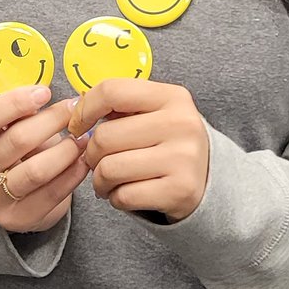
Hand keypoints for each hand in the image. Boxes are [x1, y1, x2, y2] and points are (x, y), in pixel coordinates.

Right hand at [0, 87, 89, 232]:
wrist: (15, 198)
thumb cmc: (14, 152)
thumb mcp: (7, 129)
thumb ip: (19, 115)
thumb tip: (46, 95)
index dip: (15, 102)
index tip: (45, 91)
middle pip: (16, 141)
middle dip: (51, 121)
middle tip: (74, 111)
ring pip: (35, 171)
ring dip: (65, 150)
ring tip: (82, 138)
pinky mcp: (15, 219)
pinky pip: (50, 194)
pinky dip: (72, 175)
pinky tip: (83, 161)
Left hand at [69, 80, 209, 220]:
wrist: (211, 180)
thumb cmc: (167, 141)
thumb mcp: (154, 112)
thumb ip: (120, 105)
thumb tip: (77, 109)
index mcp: (172, 96)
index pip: (112, 91)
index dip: (84, 110)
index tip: (78, 126)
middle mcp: (181, 123)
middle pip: (105, 136)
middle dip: (91, 153)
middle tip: (96, 161)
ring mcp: (184, 158)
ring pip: (109, 168)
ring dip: (99, 179)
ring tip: (106, 179)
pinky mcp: (181, 191)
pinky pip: (124, 196)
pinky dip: (115, 198)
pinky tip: (123, 193)